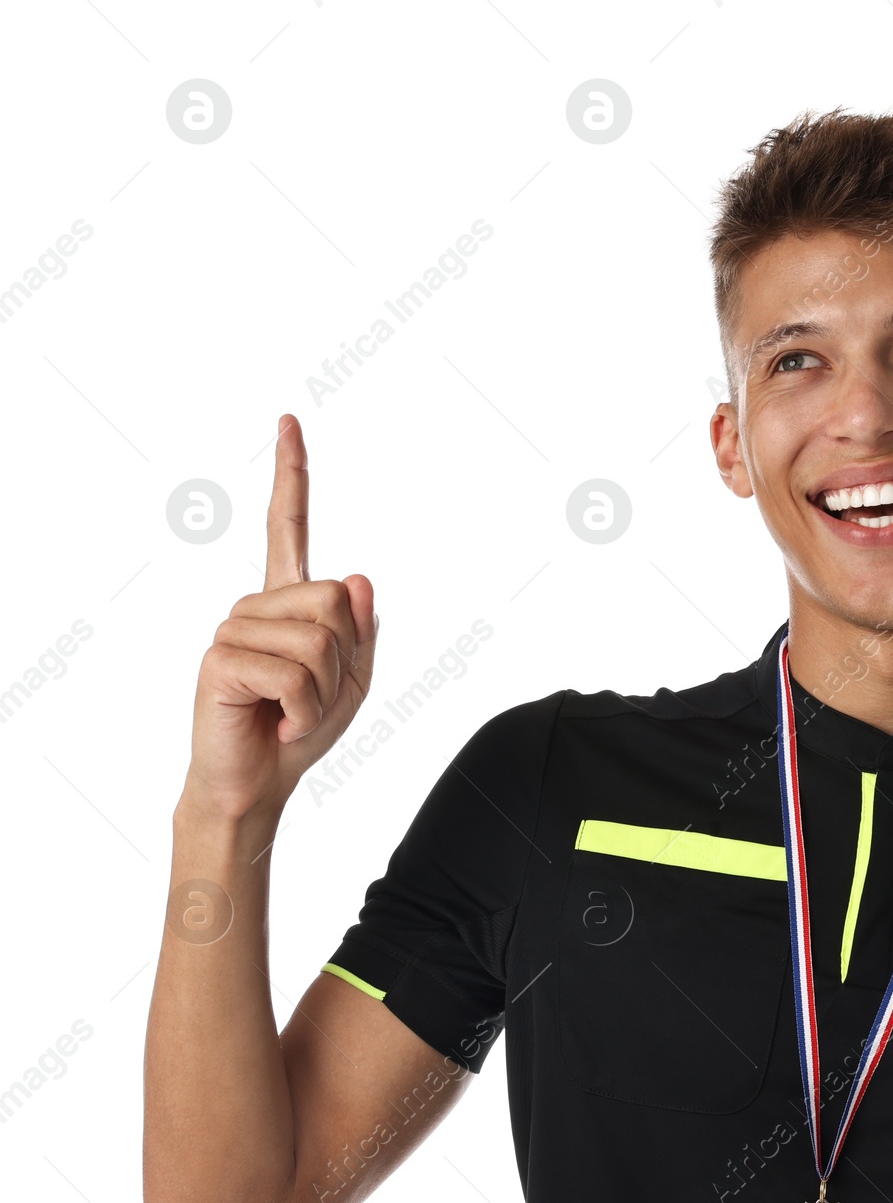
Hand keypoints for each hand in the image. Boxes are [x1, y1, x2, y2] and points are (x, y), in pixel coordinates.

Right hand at [182, 414, 378, 821]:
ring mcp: (234, 626)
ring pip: (319, 641)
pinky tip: (278, 722)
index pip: (291, 527)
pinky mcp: (220, 657)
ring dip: (322, 692)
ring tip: (290, 711)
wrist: (259, 781)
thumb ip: (361, 631)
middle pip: (336, 602)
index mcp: (288, 602)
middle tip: (311, 695)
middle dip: (342, 659)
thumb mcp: (352, 680)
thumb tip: (357, 577)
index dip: (292, 475)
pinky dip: (305, 710)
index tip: (289, 421)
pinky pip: (294, 674)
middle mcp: (257, 605)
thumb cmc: (300, 730)